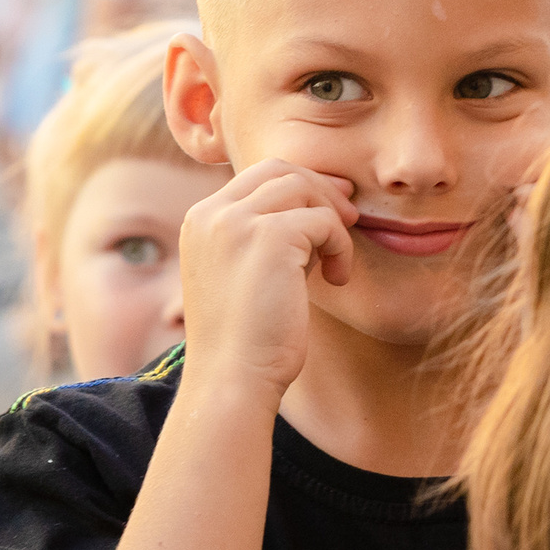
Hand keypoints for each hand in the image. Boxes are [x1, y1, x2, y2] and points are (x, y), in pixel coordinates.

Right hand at [176, 159, 357, 403]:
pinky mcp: (268, 237)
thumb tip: (315, 210)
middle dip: (320, 188)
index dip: (299, 184)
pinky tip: (336, 279)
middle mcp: (211, 214)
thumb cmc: (245, 341)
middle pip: (279, 169)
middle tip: (349, 216)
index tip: (330, 205)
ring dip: (332, 220)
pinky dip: (340, 246)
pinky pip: (322, 220)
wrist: (232, 380)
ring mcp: (237, 222)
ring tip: (336, 262)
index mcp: (200, 221)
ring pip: (302, 188)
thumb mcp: (245, 275)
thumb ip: (267, 238)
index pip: (255, 177)